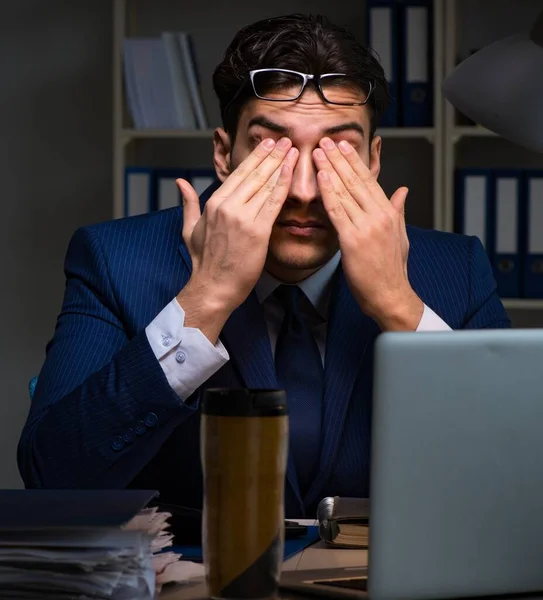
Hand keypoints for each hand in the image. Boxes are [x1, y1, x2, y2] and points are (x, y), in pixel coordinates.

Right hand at [175, 138, 297, 339]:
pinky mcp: (258, 232)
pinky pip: (274, 203)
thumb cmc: (203, 261)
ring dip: (280, 164)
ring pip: (265, 185)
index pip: (237, 174)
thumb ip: (188, 203)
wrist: (213, 287)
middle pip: (253, 174)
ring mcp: (243, 218)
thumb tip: (180, 183)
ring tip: (292, 149)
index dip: (254, 157)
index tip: (266, 144)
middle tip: (285, 139)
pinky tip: (291, 171)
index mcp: (213, 204)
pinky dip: (283, 184)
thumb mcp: (189, 229)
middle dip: (271, 154)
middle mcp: (228, 207)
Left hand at [314, 138, 422, 330]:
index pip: (369, 180)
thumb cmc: (392, 269)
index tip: (343, 146)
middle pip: (356, 180)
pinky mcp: (352, 240)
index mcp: (389, 212)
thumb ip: (398, 211)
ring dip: (330, 169)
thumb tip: (402, 191)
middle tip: (325, 140)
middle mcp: (379, 215)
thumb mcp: (400, 235)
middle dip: (339, 158)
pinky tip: (320, 178)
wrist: (390, 295)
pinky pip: (337, 212)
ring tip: (318, 152)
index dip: (354, 161)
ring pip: (345, 191)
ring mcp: (366, 227)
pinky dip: (328, 193)